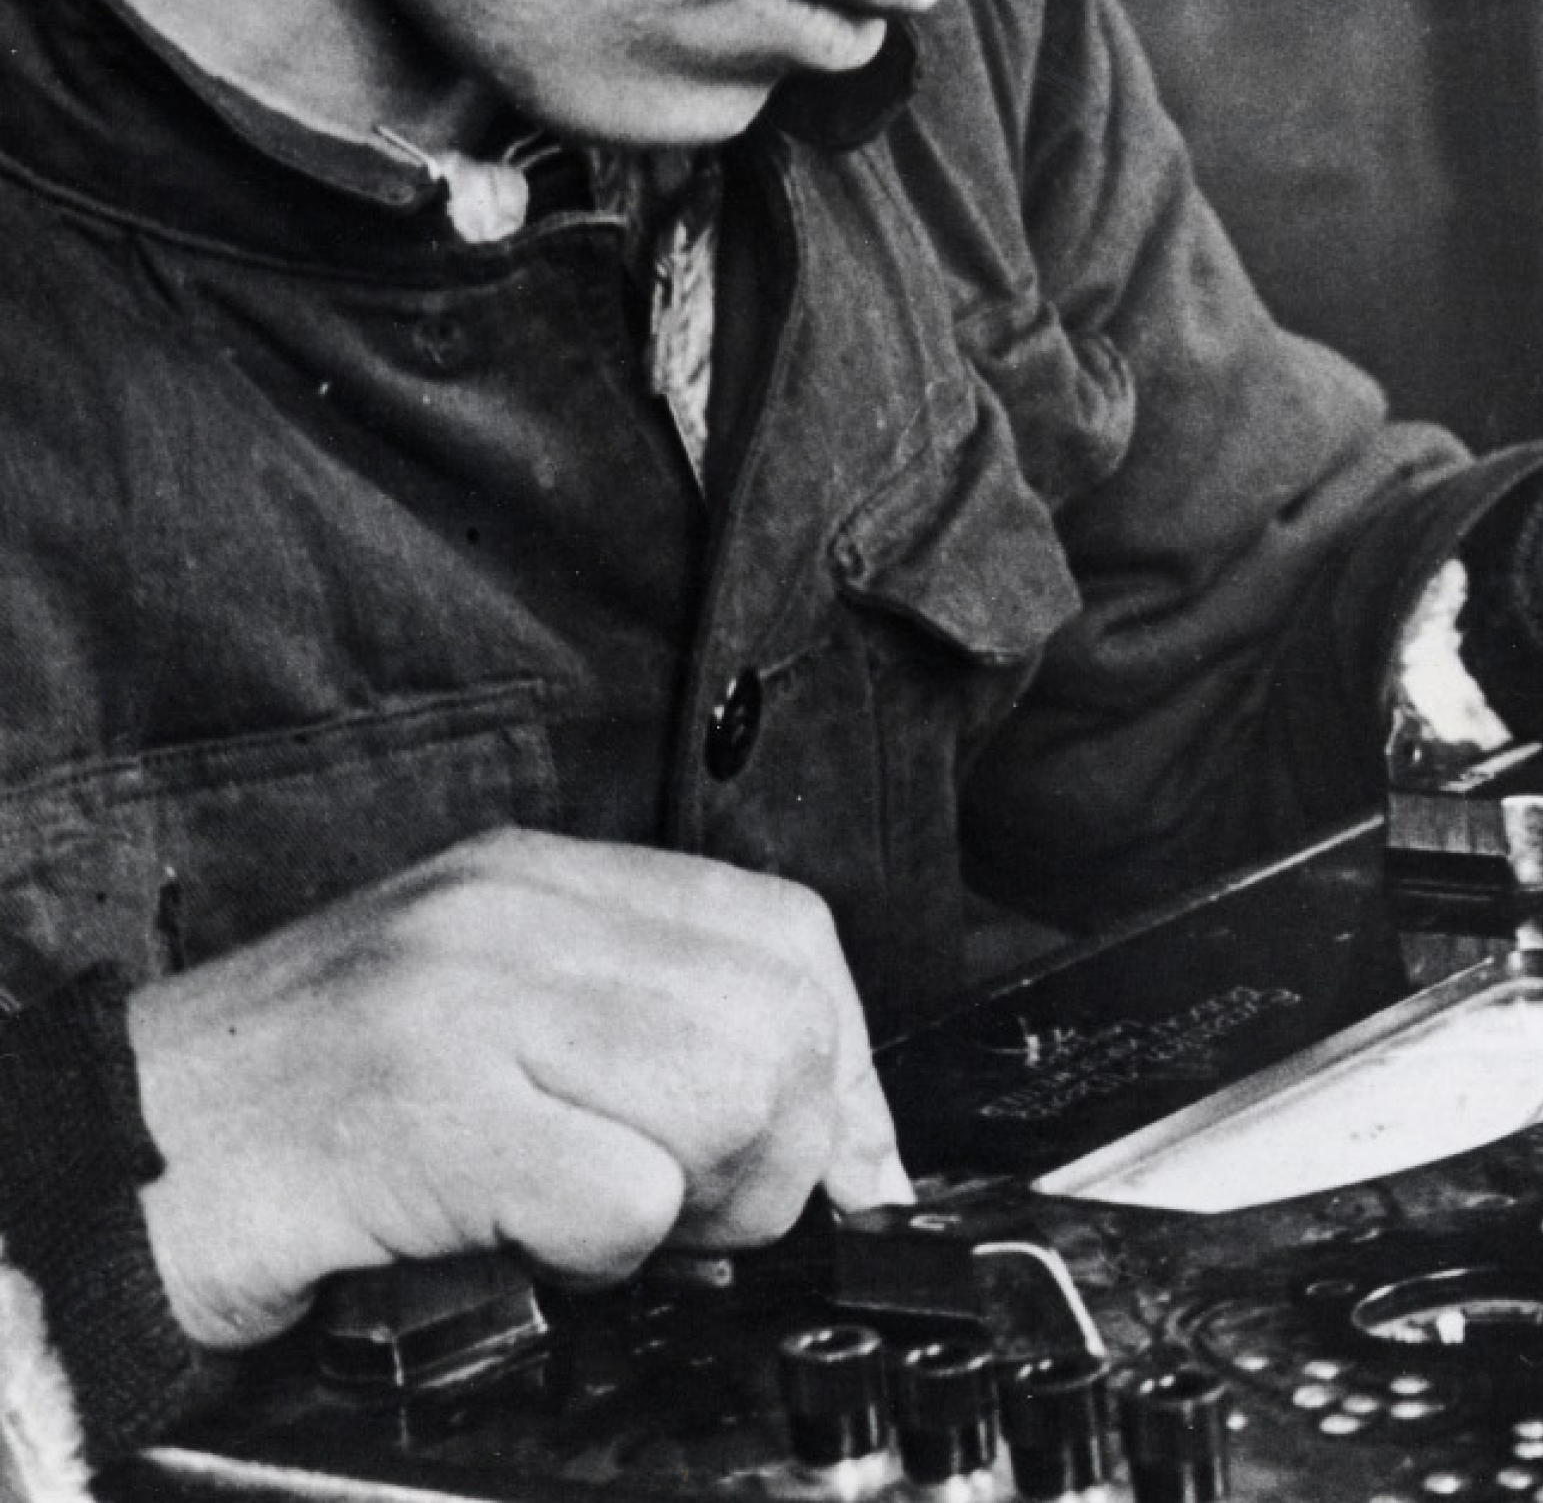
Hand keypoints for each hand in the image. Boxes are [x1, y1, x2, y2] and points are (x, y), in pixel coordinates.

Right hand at [128, 828, 910, 1350]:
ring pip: (729, 1091)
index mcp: (540, 880)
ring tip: (615, 1227)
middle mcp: (514, 914)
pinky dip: (607, 1252)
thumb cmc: (301, 1113)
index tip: (847, 1160)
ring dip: (701, 1202)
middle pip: (780, 1014)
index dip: (843, 1059)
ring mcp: (468, 999)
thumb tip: (819, 1125)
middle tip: (705, 1215)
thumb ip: (637, 1033)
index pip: (784, 929)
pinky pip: (622, 1192)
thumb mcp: (489, 1024)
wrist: (105, 1166)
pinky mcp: (424, 1109)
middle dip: (783, 1147)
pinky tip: (534, 1249)